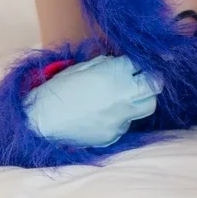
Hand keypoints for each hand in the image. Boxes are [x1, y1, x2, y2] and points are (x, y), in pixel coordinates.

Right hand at [22, 54, 161, 147]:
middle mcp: (123, 96)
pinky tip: (104, 114)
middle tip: (142, 80)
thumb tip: (120, 63)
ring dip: (140, 100)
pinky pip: (126, 124)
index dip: (143, 62)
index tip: (141, 63)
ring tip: (123, 98)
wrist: (41, 120)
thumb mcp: (83, 68)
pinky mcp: (113, 135)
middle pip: (154, 86)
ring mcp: (120, 118)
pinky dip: (120, 118)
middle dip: (151, 81)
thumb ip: (106, 64)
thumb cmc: (59, 90)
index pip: (142, 64)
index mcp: (115, 74)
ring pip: (146, 107)